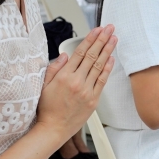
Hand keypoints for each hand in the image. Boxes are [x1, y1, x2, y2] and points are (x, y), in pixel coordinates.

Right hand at [36, 25, 116, 140]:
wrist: (53, 129)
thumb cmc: (46, 108)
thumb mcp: (43, 86)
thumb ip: (54, 68)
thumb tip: (65, 55)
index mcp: (64, 76)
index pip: (80, 52)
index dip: (90, 39)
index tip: (97, 30)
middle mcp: (77, 81)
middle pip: (92, 56)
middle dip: (102, 40)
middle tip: (110, 29)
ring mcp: (87, 91)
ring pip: (99, 66)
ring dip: (108, 51)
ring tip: (114, 39)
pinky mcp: (93, 100)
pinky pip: (102, 81)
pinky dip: (107, 69)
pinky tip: (111, 59)